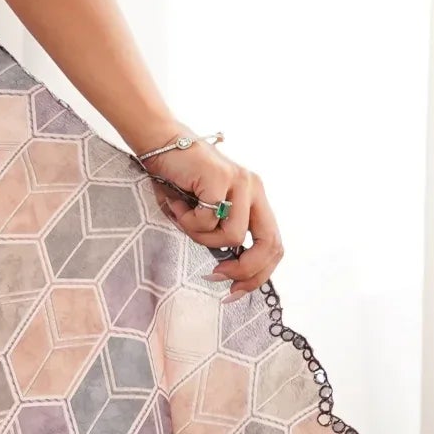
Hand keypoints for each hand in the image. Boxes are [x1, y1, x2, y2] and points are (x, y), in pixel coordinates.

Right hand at [136, 135, 283, 294]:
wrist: (158, 143)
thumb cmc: (177, 181)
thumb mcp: (207, 214)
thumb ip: (221, 234)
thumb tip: (228, 272)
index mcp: (255, 199)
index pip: (274, 244)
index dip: (258, 274)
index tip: (234, 290)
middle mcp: (254, 189)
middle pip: (269, 244)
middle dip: (244, 270)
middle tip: (217, 276)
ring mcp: (241, 182)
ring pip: (233, 236)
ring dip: (201, 236)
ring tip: (183, 216)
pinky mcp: (222, 178)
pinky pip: (208, 220)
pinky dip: (187, 219)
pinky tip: (177, 202)